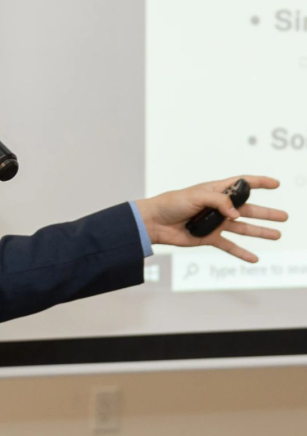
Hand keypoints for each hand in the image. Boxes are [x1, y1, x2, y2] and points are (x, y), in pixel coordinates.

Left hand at [136, 175, 287, 262]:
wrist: (155, 222)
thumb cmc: (172, 203)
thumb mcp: (196, 196)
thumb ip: (219, 202)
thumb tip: (237, 215)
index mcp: (215, 191)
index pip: (241, 184)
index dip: (258, 182)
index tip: (275, 183)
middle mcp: (218, 207)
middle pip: (248, 209)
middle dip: (266, 213)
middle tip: (284, 216)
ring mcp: (215, 223)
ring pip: (243, 228)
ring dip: (260, 231)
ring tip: (277, 234)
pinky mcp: (209, 237)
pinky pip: (229, 246)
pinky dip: (242, 252)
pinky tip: (254, 258)